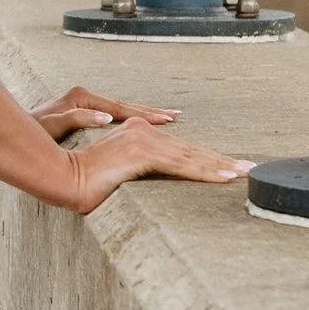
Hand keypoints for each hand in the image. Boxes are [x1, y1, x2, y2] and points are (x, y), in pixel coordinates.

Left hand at [36, 82, 172, 142]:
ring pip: (121, 110)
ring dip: (143, 115)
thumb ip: (76, 119)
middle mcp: (85, 96)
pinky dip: (129, 118)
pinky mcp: (83, 110)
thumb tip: (105, 118)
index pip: (120, 109)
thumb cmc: (29, 133)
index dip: (144, 116)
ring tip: (167, 118)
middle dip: (151, 112)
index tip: (167, 119)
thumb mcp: (51, 126)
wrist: (12, 131)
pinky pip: (113, 115)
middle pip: (125, 106)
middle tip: (176, 116)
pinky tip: (141, 123)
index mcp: (82, 98)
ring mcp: (84, 102)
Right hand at [59, 112, 252, 212]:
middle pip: (191, 150)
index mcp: (137, 134)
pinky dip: (204, 171)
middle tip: (250, 168)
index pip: (180, 149)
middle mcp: (143, 131)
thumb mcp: (114, 172)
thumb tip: (152, 177)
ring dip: (220, 166)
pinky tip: (223, 178)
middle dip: (222, 160)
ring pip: (191, 157)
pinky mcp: (141, 153)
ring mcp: (143, 140)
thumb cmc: (80, 178)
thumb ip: (134, 169)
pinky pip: (180, 165)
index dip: (206, 157)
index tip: (229, 166)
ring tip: (243, 173)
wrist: (58, 177)